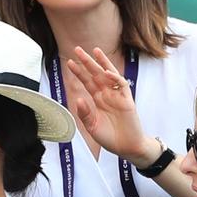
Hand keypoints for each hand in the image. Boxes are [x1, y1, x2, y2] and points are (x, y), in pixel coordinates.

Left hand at [66, 46, 155, 164]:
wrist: (127, 147)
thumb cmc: (110, 138)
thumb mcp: (92, 127)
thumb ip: (85, 114)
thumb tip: (78, 99)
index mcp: (98, 100)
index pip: (87, 82)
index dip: (79, 72)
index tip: (69, 63)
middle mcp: (107, 95)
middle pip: (96, 74)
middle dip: (87, 62)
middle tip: (77, 49)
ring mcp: (117, 96)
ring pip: (109, 75)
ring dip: (103, 63)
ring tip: (95, 51)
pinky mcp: (127, 100)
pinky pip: (122, 85)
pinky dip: (115, 78)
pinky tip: (106, 72)